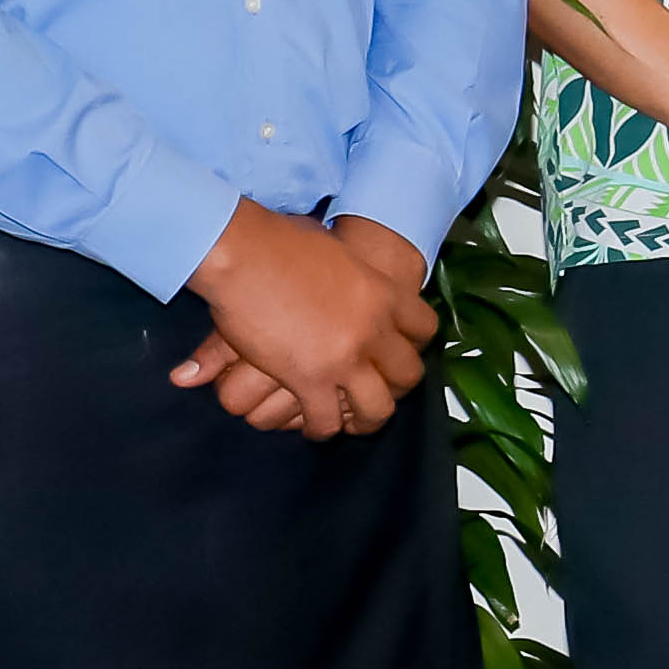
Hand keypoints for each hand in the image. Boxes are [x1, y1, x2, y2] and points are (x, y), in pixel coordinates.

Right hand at [176, 201, 432, 440]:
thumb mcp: (335, 252)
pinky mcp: (311, 380)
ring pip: (377, 409)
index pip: (424, 328)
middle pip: (408, 374)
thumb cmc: (281, 241)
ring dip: (366, 419)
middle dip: (396, 387)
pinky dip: (321, 427)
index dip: (415, 343)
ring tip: (352, 421)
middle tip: (380, 391)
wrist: (244, 253)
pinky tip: (314, 424)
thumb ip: (352, 271)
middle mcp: (374, 330)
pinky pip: (328, 420)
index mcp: (384, 294)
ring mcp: (346, 359)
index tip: (400, 350)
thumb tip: (345, 265)